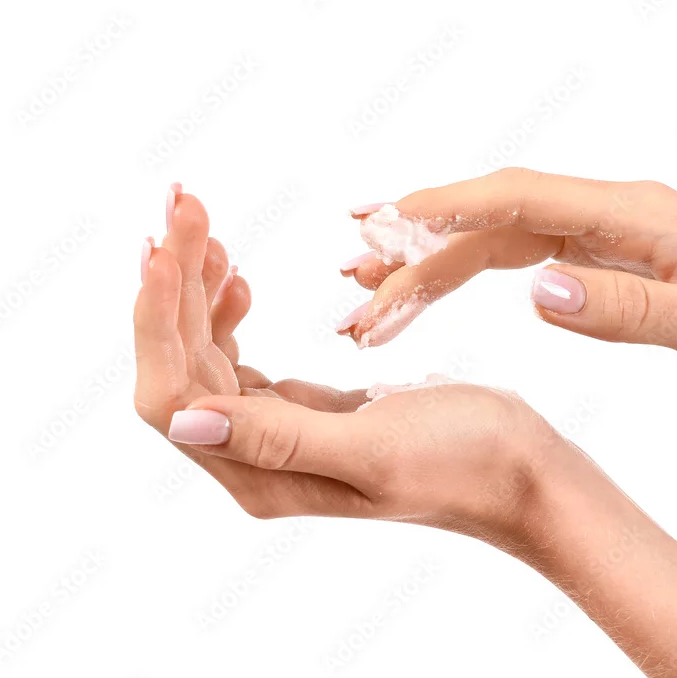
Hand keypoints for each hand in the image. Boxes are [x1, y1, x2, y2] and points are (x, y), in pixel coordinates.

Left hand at [134, 188, 560, 539]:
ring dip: (196, 286)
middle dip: (174, 282)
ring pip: (206, 353)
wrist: (517, 469)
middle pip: (182, 363)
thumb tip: (185, 424)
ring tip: (204, 224)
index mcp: (262, 475)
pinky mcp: (302, 409)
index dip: (158, 322)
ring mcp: (277, 432)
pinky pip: (238, 354)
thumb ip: (279, 439)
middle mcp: (256, 459)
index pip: (174, 394)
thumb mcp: (375, 449)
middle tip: (184, 202)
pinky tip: (239, 277)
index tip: (166, 247)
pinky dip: (228, 308)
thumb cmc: (463, 462)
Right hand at [339, 169, 676, 405]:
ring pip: (499, 243)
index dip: (442, 210)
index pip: (518, 199)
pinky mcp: (610, 265)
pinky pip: (524, 262)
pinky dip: (473, 275)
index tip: (376, 226)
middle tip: (350, 286)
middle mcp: (612, 215)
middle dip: (416, 252)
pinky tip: (438, 287)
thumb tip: (535, 290)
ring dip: (432, 267)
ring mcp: (608, 239)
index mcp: (635, 214)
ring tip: (370, 297)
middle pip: (493, 222)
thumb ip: (626, 309)